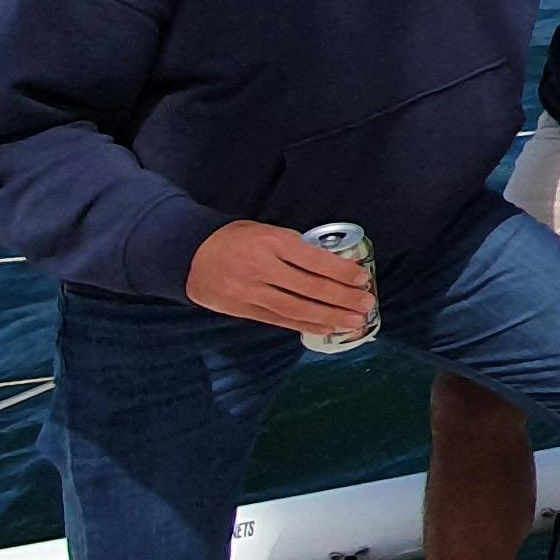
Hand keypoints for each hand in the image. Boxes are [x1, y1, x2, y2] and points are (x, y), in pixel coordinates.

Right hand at [186, 219, 377, 333]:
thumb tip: (334, 266)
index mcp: (271, 242)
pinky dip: (307, 325)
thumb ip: (295, 247)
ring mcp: (251, 293)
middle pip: (309, 288)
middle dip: (342, 298)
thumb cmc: (237, 239)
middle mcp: (261, 269)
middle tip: (367, 304)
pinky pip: (281, 320)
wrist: (191, 255)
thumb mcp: (266, 231)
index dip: (340, 272)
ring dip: (330, 317)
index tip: (362, 278)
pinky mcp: (245, 311)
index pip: (313, 260)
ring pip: (297, 309)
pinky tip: (327, 328)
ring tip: (354, 322)